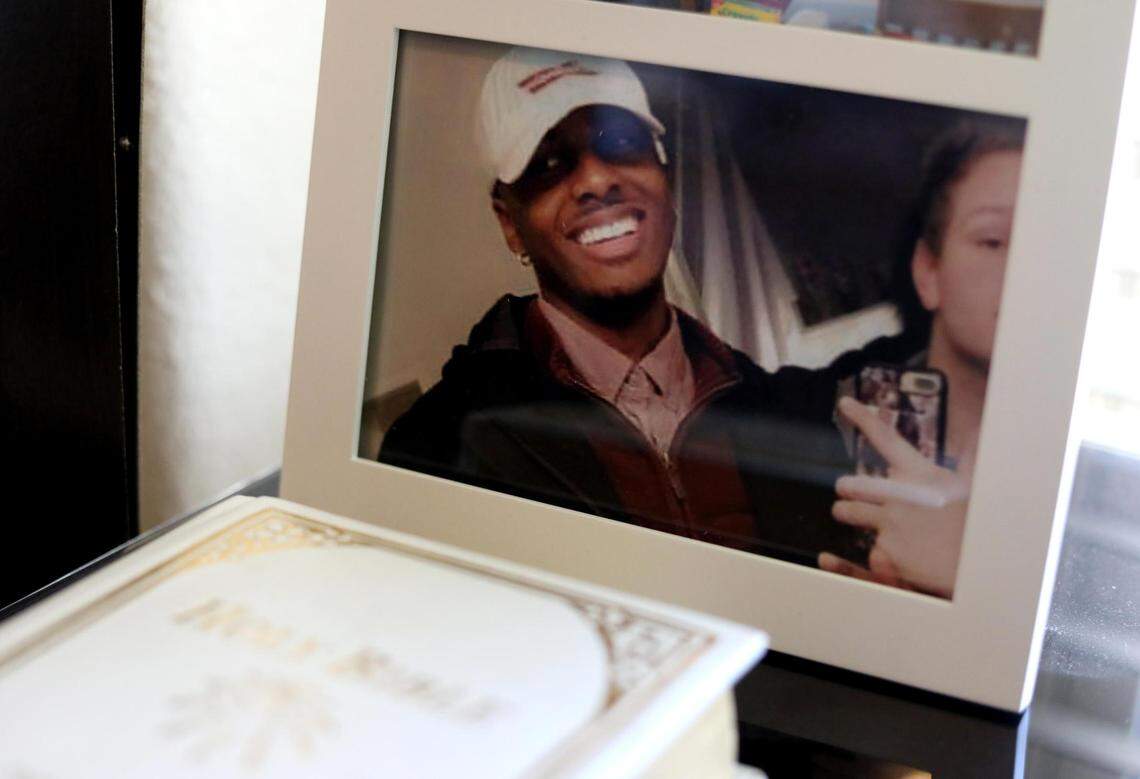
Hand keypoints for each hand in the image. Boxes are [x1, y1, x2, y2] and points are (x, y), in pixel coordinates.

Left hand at [818, 397, 969, 597]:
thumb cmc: (977, 523)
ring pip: (848, 514)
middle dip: (846, 489)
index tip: (845, 403)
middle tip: (846, 493)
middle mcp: (897, 495)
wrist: (983, 565)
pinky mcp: (884, 553)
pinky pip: (870, 550)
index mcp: (919, 474)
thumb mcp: (972, 486)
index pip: (886, 438)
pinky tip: (902, 558)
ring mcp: (888, 525)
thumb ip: (970, 458)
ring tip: (868, 522)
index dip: (863, 417)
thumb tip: (978, 430)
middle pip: (849, 484)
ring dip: (851, 515)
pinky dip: (881, 554)